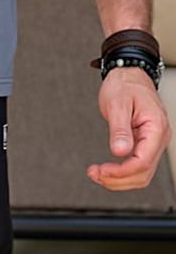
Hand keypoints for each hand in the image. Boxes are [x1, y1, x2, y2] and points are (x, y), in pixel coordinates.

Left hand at [87, 67, 171, 189]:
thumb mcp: (117, 103)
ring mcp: (153, 142)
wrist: (129, 74)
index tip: (102, 171)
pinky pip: (137, 165)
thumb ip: (119, 129)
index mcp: (156, 127)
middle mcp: (158, 138)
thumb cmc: (125, 84)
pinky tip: (107, 170)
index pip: (143, 161)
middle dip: (118, 179)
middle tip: (95, 174)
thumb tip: (120, 152)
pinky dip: (122, 172)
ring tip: (98, 174)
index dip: (122, 171)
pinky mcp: (145, 143)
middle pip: (143, 173)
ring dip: (119, 179)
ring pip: (141, 174)